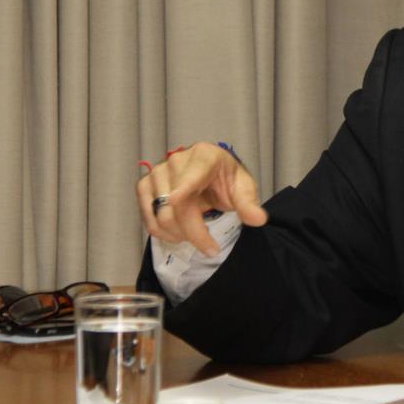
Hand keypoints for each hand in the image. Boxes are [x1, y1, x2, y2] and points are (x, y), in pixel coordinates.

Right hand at [135, 141, 267, 255]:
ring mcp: (157, 172)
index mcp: (205, 156)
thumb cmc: (226, 180)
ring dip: (178, 235)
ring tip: (196, 235)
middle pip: (177, 206)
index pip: (191, 174)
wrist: (209, 175)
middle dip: (193, 233)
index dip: (183, 188)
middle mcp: (176, 160)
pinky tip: (179, 232)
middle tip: (210, 247)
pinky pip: (149, 218)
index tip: (177, 199)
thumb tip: (258, 219)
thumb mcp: (243, 189)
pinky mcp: (144, 186)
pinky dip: (163, 233)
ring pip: (161, 216)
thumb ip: (249, 204)